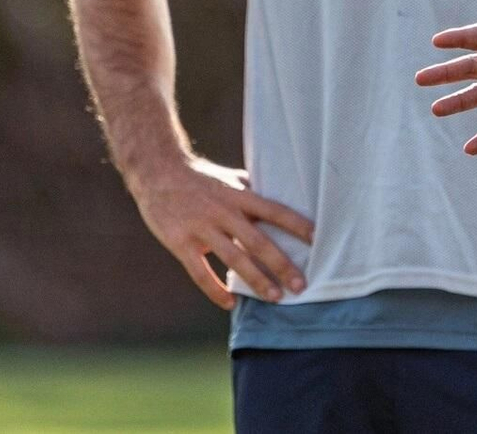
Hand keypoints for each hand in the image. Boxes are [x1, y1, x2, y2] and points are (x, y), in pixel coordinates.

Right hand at [129, 157, 312, 309]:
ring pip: (234, 259)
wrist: (157, 172)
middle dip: (282, 265)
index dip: (297, 225)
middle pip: (258, 241)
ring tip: (275, 297)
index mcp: (239, 195)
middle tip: (302, 285)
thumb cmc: (201, 178)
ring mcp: (202, 228)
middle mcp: (224, 212)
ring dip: (256, 281)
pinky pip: (200, 272)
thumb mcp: (231, 179)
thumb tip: (282, 198)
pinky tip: (230, 303)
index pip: (275, 211)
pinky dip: (215, 290)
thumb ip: (253, 192)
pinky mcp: (180, 243)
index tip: (319, 240)